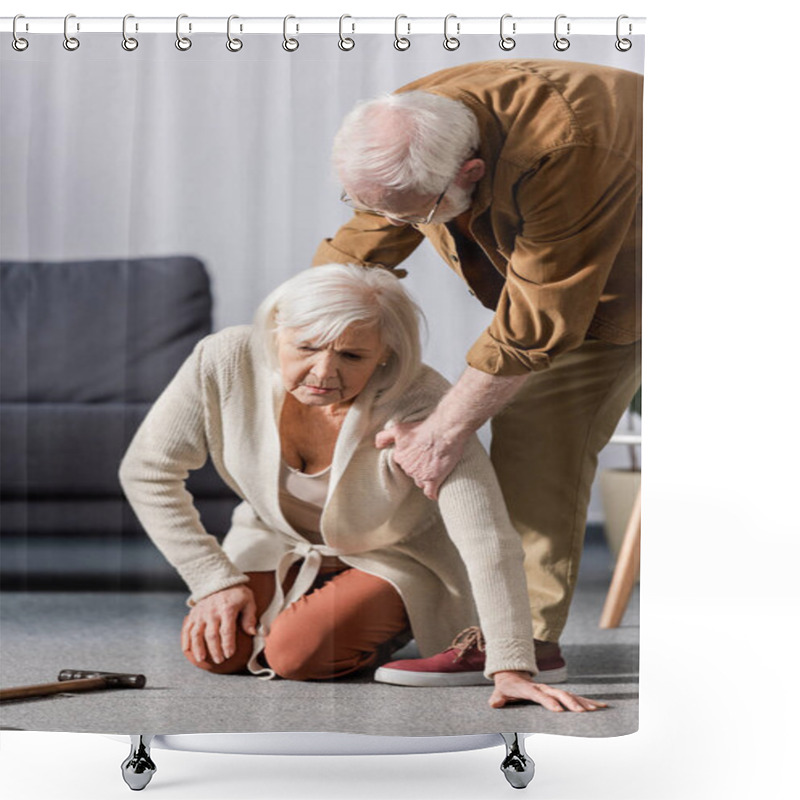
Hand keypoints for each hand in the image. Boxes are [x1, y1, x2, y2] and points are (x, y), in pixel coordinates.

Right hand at [181, 584, 257, 664]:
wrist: (219, 579)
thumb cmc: (236, 593)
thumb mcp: (248, 600)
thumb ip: (250, 617)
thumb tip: (253, 633)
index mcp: (227, 609)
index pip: (226, 630)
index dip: (228, 644)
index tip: (230, 654)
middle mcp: (212, 611)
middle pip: (211, 635)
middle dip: (215, 650)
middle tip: (220, 660)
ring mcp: (201, 613)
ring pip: (196, 633)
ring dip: (198, 648)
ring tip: (201, 659)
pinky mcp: (193, 613)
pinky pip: (187, 628)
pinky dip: (185, 640)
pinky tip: (187, 650)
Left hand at [374, 419, 466, 499]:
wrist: (444, 431)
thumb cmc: (423, 428)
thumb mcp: (399, 429)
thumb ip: (385, 436)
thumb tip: (377, 445)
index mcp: (400, 457)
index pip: (403, 464)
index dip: (411, 460)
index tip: (419, 456)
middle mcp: (408, 468)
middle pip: (412, 473)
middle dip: (419, 469)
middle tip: (429, 460)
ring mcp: (420, 475)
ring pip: (421, 482)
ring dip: (426, 479)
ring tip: (435, 470)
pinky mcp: (433, 480)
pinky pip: (430, 492)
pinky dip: (433, 492)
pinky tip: (436, 490)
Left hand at [489, 671, 607, 712]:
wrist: (513, 674)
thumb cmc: (507, 686)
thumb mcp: (499, 692)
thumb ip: (497, 698)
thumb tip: (494, 703)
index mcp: (530, 689)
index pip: (540, 695)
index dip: (549, 702)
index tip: (558, 711)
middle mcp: (544, 688)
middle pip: (559, 694)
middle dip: (571, 703)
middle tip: (583, 712)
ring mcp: (552, 690)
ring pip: (570, 695)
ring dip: (583, 702)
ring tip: (596, 709)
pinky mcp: (558, 694)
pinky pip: (574, 697)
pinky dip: (587, 701)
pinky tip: (600, 706)